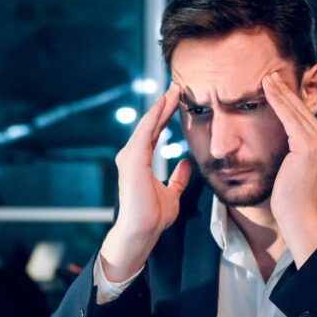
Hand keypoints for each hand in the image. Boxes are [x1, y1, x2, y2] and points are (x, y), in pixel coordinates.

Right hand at [99, 84, 192, 280]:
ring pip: (147, 124)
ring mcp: (130, 156)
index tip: (178, 100)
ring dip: (161, 106)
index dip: (166, 116)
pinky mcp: (132, 159)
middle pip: (150, 124)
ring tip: (174, 89)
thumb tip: (186, 163)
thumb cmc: (153, 216)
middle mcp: (132, 155)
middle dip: (164, 105)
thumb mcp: (172, 193)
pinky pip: (144, 132)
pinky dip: (154, 117)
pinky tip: (163, 103)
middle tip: (177, 86)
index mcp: (141, 161)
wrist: (143, 230)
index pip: (155, 132)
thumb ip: (178, 178)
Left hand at [261, 72, 316, 264]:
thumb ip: (310, 155)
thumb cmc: (293, 200)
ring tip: (268, 78)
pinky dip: (279, 102)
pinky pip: (290, 119)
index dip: (294, 104)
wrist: (298, 217)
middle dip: (287, 93)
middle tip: (272, 75)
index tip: (280, 89)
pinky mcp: (309, 147)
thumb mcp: (304, 172)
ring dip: (281, 93)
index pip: (309, 122)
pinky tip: (268, 90)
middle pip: (304, 113)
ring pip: (297, 113)